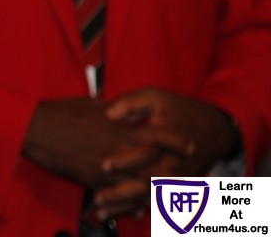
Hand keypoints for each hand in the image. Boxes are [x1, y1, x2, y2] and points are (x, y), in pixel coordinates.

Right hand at [22, 97, 191, 189]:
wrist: (37, 129)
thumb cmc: (61, 112)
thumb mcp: (92, 104)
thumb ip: (114, 110)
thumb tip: (123, 111)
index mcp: (120, 130)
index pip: (158, 137)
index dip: (175, 141)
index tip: (188, 145)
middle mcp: (118, 152)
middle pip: (156, 168)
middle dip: (174, 172)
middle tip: (187, 177)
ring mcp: (106, 170)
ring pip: (139, 187)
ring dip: (156, 193)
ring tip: (168, 198)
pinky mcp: (92, 181)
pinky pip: (117, 197)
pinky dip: (129, 204)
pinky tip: (137, 209)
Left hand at [92, 88, 239, 219]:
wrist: (214, 128)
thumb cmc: (179, 110)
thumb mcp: (155, 97)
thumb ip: (131, 104)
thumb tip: (108, 114)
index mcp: (167, 140)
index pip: (146, 154)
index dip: (124, 160)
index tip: (103, 165)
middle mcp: (174, 163)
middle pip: (147, 183)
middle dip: (122, 192)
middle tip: (97, 197)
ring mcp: (178, 177)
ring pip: (152, 197)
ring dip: (128, 205)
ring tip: (103, 210)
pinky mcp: (179, 184)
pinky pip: (160, 200)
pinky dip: (143, 208)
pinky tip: (126, 213)